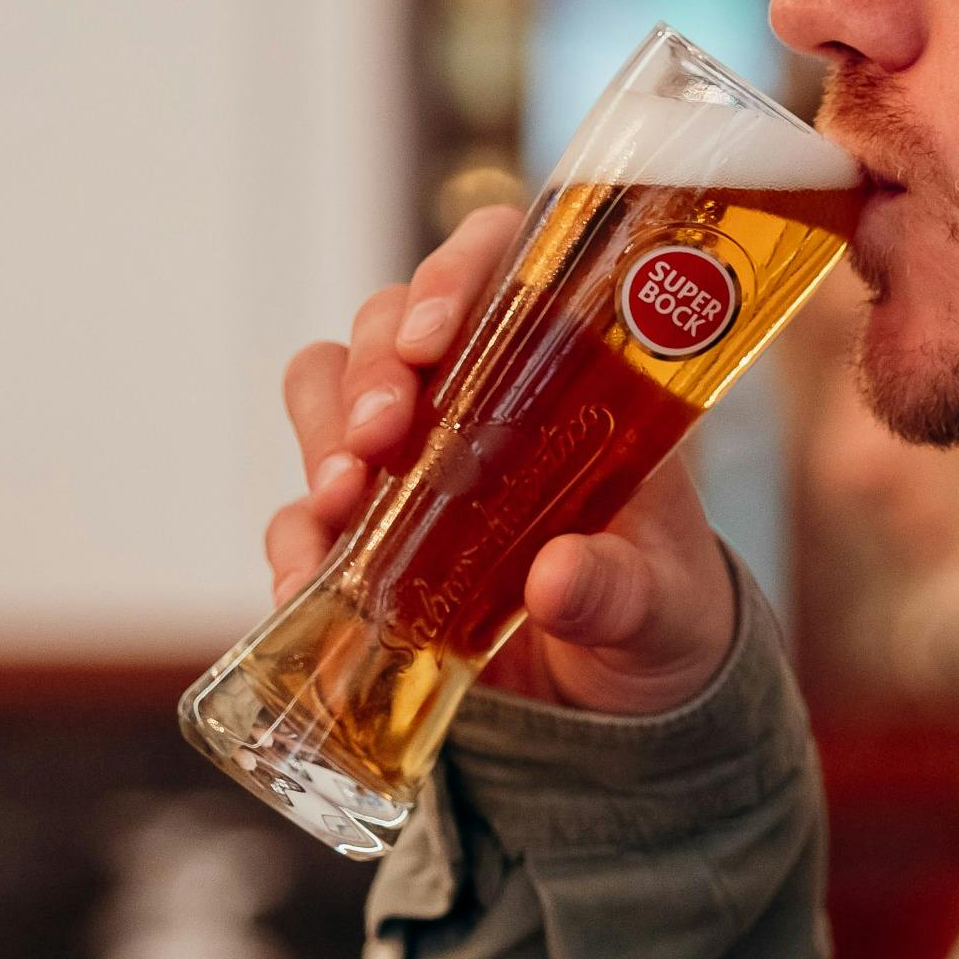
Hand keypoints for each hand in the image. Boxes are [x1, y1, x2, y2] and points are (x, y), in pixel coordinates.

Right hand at [267, 205, 739, 717]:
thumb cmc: (660, 610)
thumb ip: (621, 591)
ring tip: (340, 499)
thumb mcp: (663, 606)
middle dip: (373, 369)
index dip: (455, 274)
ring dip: (321, 432)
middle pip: (391, 323)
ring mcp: (411, 460)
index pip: (500, 265)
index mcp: (564, 374)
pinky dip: (296, 541)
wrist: (623, 693)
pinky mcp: (368, 534)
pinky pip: (302, 511)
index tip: (434, 336)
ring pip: (328, 389)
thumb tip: (557, 579)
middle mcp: (476, 396)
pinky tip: (306, 583)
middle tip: (380, 435)